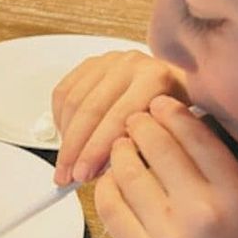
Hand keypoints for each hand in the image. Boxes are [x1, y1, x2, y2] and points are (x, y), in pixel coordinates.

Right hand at [51, 51, 187, 185]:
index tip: (83, 175)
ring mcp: (110, 62)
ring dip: (64, 138)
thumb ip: (149, 147)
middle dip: (74, 149)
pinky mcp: (92, 64)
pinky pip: (64, 91)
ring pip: (73, 101)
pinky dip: (60, 119)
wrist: (177, 85)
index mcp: (155, 78)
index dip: (96, 150)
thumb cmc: (175, 114)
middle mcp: (132, 64)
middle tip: (67, 176)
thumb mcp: (174, 132)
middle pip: (91, 109)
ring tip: (66, 164)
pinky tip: (66, 138)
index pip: (118, 117)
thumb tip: (116, 172)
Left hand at [95, 95, 237, 237]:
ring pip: (128, 170)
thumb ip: (218, 171)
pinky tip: (113, 183)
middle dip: (139, 124)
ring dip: (120, 152)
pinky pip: (112, 206)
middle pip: (157, 144)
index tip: (159, 103)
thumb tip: (181, 123)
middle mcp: (204, 211)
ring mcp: (170, 236)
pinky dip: (107, 187)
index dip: (171, 111)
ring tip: (122, 149)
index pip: (194, 133)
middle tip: (134, 120)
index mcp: (237, 194)